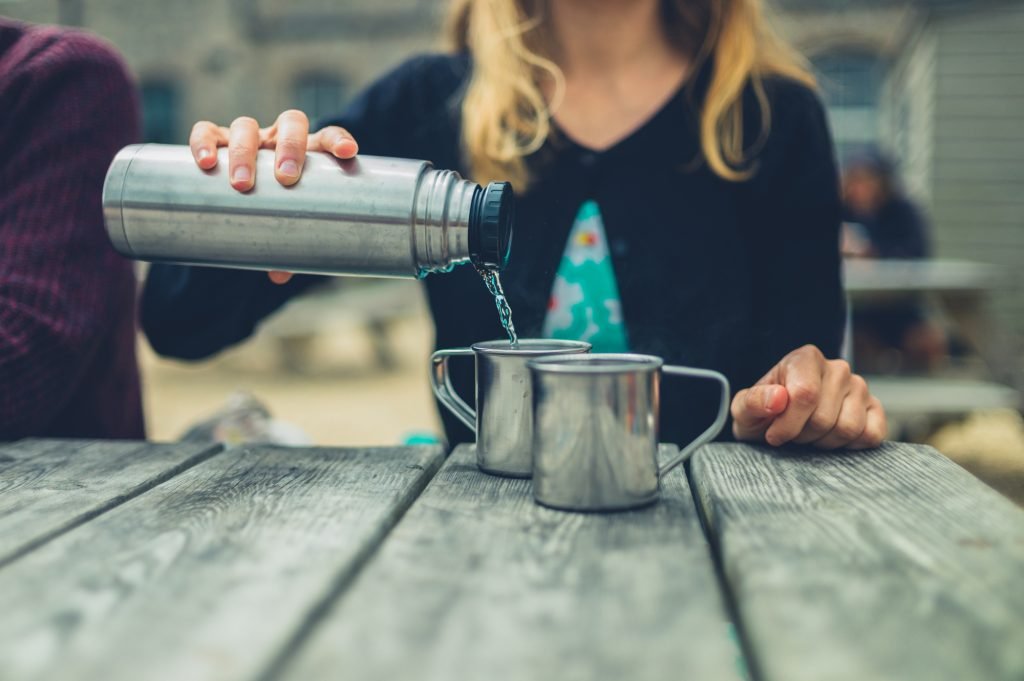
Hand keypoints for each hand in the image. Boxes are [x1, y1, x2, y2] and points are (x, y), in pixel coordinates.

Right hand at [188, 110, 358, 283]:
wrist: (243, 196)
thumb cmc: (276, 210)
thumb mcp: (288, 225)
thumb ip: (289, 247)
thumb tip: (278, 275)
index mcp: (307, 152)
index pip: (327, 137)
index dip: (338, 140)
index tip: (346, 153)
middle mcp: (279, 138)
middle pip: (290, 124)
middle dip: (290, 148)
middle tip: (286, 179)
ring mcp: (248, 137)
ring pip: (246, 127)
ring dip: (245, 152)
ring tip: (242, 184)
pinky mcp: (216, 140)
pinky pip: (206, 131)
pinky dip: (204, 143)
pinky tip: (205, 163)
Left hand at [731, 345, 886, 449]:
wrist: (777, 425)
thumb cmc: (762, 415)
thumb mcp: (744, 410)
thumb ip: (753, 402)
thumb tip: (779, 398)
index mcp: (805, 358)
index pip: (805, 395)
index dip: (787, 424)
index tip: (773, 435)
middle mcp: (837, 368)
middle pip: (824, 417)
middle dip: (802, 436)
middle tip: (792, 434)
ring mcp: (860, 387)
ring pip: (848, 428)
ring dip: (824, 442)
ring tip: (809, 435)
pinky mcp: (874, 408)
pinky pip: (872, 435)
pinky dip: (850, 446)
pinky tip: (831, 438)